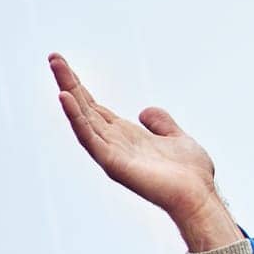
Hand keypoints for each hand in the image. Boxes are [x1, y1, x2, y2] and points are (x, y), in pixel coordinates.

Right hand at [49, 53, 239, 250]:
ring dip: (68, 94)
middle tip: (53, 57)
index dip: (80, 87)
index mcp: (125, 135)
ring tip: (57, 69)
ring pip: (82, 119)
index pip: (95, 107)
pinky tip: (66, 98)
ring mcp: (111, 153)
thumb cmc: (191, 174)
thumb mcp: (176, 138)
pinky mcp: (113, 163)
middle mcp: (113, 142)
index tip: (64, 64)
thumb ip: (161, 123)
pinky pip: (90, 138)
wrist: (199, 197)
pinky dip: (76, 119)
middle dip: (68, 83)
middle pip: (84, 108)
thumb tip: (144, 111)